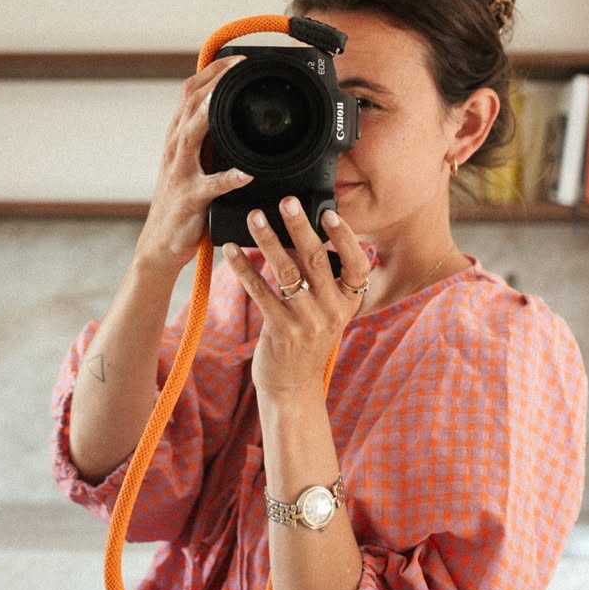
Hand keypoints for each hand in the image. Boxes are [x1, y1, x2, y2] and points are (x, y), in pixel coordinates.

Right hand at [135, 56, 252, 269]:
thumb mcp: (192, 162)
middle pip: (189, 105)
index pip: (189, 93)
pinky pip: (210, 186)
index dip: (210, 73)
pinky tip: (246, 174)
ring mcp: (180, 173)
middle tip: (238, 67)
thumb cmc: (182, 202)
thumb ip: (207, 139)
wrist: (159, 244)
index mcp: (178, 137)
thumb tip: (231, 113)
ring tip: (226, 101)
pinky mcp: (190, 199)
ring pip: (191, 136)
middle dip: (213, 83)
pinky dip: (228, 178)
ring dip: (208, 117)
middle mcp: (175, 149)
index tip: (236, 60)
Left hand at [223, 198, 371, 401]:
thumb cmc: (307, 340)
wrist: (293, 388)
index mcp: (348, 301)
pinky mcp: (280, 330)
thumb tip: (301, 232)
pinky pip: (260, 290)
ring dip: (268, 240)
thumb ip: (321, 279)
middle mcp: (332, 310)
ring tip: (255, 216)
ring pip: (286, 271)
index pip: (357, 264)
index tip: (328, 213)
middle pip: (317, 260)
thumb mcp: (326, 311)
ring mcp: (307, 321)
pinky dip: (244, 267)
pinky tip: (231, 250)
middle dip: (300, 227)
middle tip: (287, 201)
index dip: (345, 237)